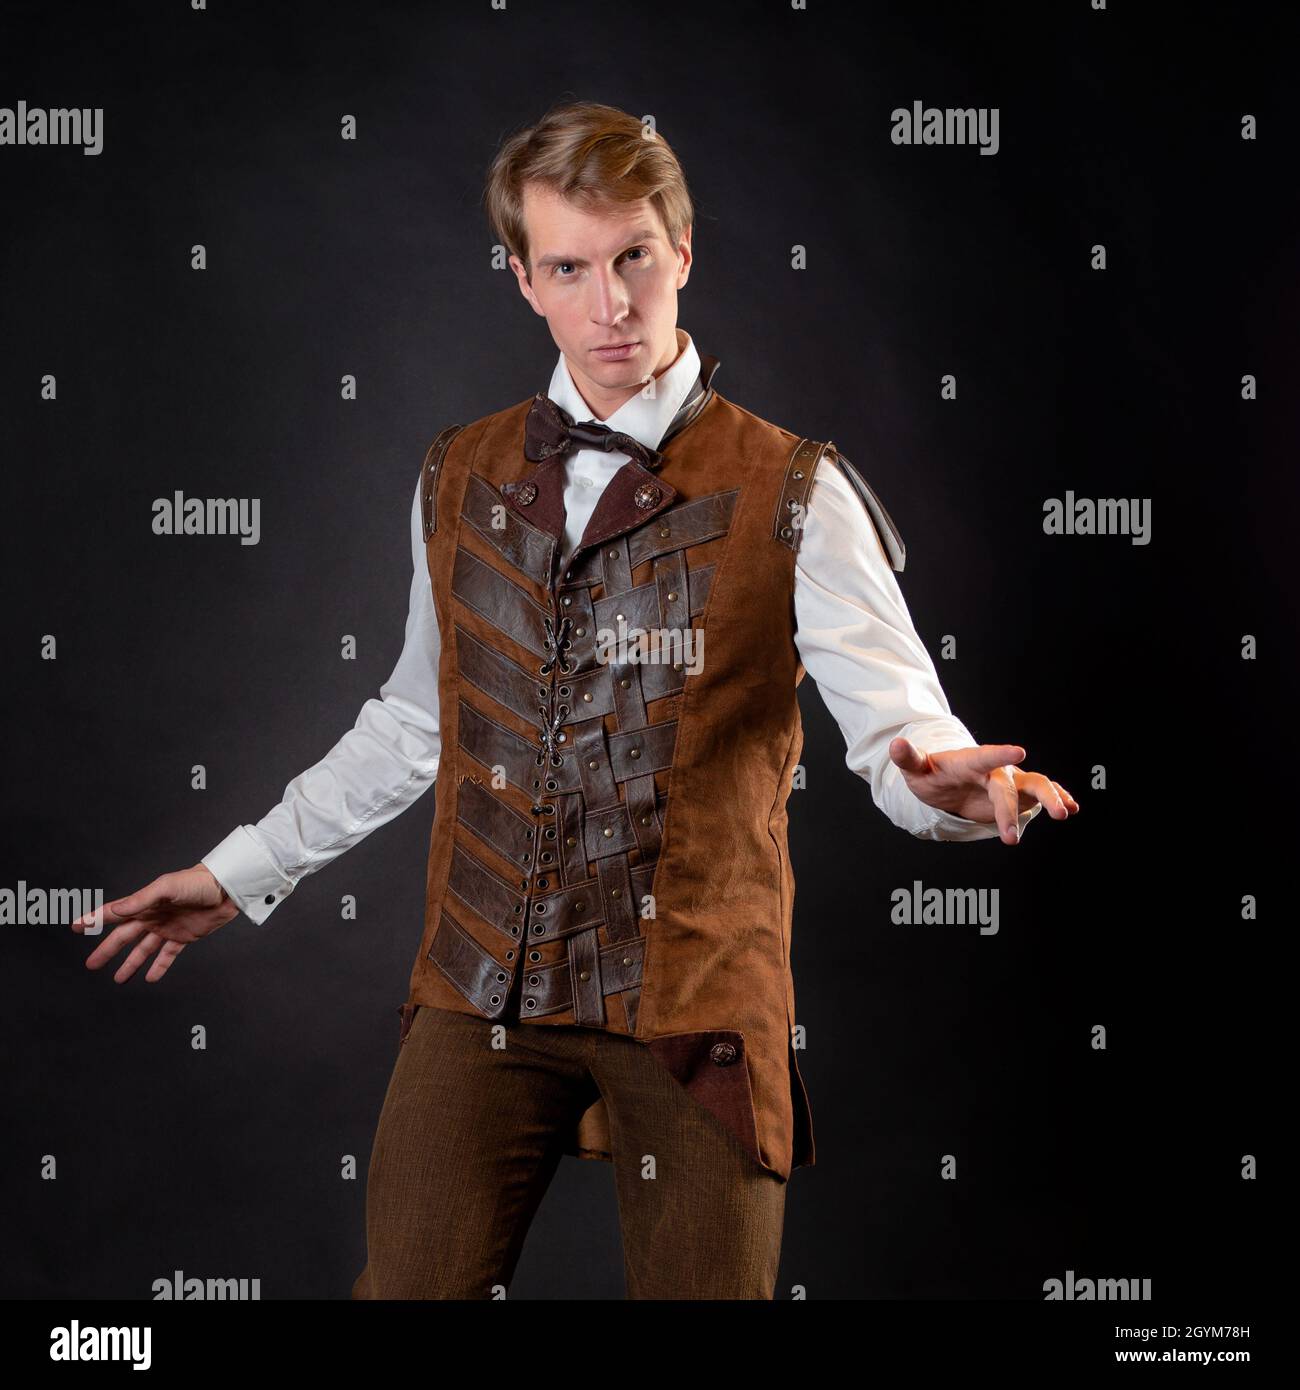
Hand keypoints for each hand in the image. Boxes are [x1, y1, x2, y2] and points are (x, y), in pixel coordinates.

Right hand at [71, 864, 239, 982]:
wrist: (226, 889)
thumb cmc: (197, 882)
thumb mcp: (166, 888)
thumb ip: (140, 900)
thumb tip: (116, 910)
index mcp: (145, 904)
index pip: (113, 913)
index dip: (94, 920)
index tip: (75, 927)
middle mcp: (153, 917)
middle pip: (124, 937)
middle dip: (107, 951)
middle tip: (91, 965)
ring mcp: (168, 928)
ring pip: (143, 950)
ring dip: (130, 964)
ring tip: (118, 979)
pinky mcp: (184, 937)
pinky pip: (168, 955)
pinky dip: (159, 966)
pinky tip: (149, 978)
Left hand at [888, 738, 1078, 844]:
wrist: (947, 782)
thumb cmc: (931, 774)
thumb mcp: (916, 769)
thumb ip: (908, 758)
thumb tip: (895, 745)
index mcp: (970, 761)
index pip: (985, 757)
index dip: (1000, 754)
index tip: (1019, 751)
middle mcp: (994, 770)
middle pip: (1007, 786)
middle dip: (1010, 809)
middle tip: (1012, 837)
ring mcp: (1009, 782)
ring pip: (1036, 785)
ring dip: (1050, 798)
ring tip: (1065, 813)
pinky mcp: (1019, 794)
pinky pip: (1042, 794)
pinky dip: (1059, 797)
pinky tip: (1074, 807)